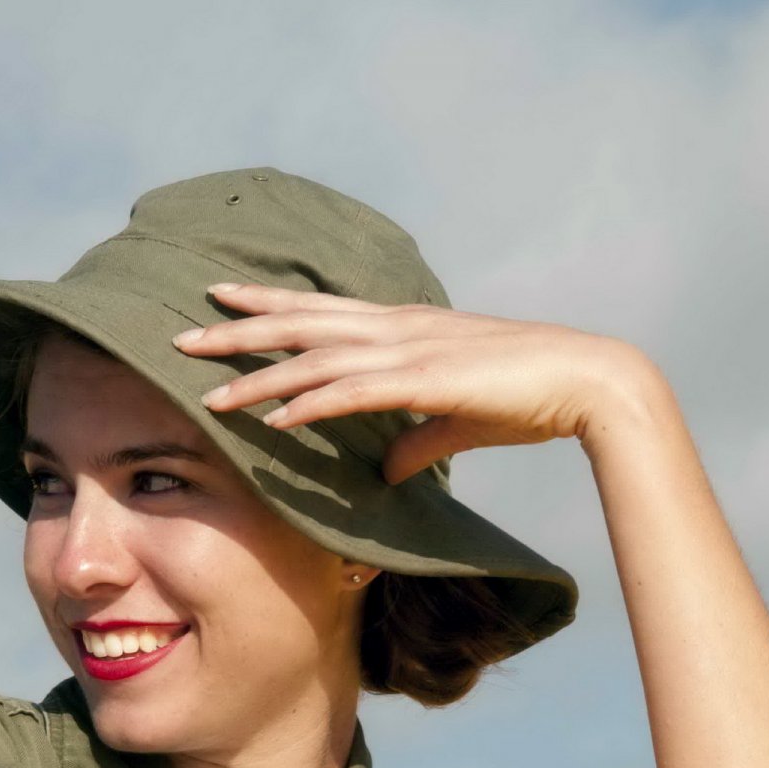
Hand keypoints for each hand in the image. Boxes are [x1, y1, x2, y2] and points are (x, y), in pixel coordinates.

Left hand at [175, 283, 661, 482]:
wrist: (587, 380)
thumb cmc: (528, 396)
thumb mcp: (457, 420)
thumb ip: (416, 440)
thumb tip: (387, 468)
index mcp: (403, 327)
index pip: (320, 310)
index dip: (267, 304)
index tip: (220, 299)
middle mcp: (398, 329)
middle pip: (300, 323)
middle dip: (237, 329)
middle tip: (181, 335)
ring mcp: (410, 351)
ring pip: (314, 357)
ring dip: (258, 376)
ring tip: (207, 392)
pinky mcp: (427, 381)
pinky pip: (354, 392)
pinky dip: (311, 403)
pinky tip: (276, 419)